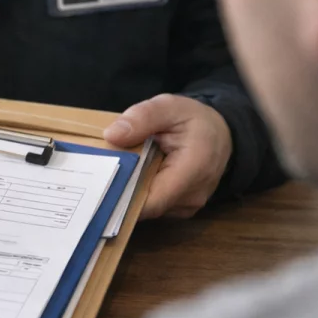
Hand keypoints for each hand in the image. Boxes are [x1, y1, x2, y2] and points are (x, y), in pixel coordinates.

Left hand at [103, 94, 231, 219]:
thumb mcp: (169, 107)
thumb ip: (142, 117)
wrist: (221, 135)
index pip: (151, 199)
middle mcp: (192, 196)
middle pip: (145, 206)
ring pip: (146, 208)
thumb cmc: (195, 120)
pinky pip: (153, 206)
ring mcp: (187, 207)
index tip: (97, 183)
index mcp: (193, 169)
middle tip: (96, 173)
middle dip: (120, 191)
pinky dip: (139, 193)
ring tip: (116, 170)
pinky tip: (132, 176)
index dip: (122, 196)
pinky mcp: (180, 210)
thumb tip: (112, 135)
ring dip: (129, 192)